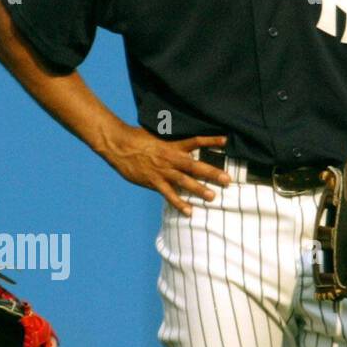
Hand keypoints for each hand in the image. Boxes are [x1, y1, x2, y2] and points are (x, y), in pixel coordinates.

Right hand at [103, 125, 231, 216]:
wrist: (119, 146)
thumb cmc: (136, 139)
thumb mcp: (156, 135)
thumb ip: (170, 139)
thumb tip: (181, 139)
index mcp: (172, 145)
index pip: (195, 141)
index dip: (211, 140)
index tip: (226, 140)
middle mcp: (170, 159)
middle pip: (195, 166)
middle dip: (212, 173)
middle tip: (227, 180)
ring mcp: (162, 171)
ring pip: (184, 181)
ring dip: (199, 189)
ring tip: (212, 197)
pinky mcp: (153, 182)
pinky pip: (168, 194)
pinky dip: (179, 203)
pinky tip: (189, 211)